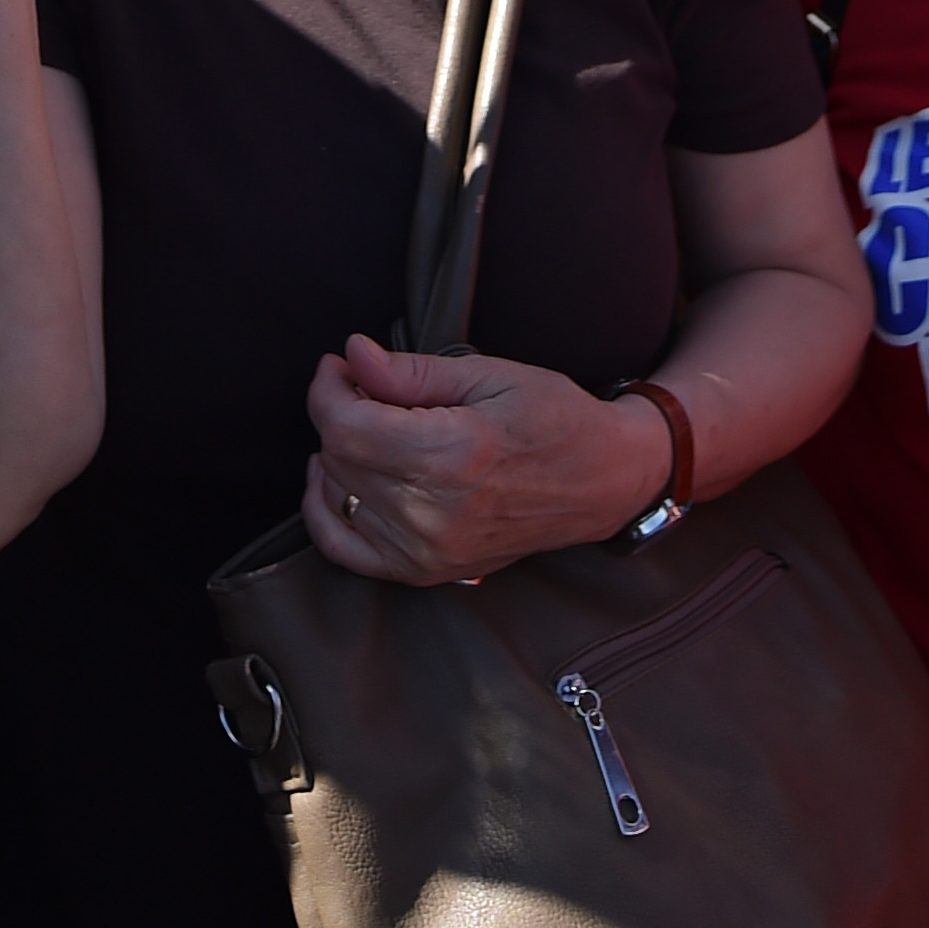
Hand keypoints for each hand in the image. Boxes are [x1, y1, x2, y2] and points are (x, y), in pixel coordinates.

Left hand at [299, 333, 663, 583]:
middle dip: (336, 413)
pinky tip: (338, 479)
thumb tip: (352, 356)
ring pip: (336, 497)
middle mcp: (436, 512)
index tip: (339, 366)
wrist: (601, 481)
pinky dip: (328, 511)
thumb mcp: (489, 375)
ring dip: (337, 455)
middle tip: (360, 385)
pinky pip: (345, 549)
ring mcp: (430, 550)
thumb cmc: (554, 419)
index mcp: (454, 455)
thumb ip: (412, 372)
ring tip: (366, 427)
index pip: (347, 428)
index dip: (328, 389)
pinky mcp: (428, 571)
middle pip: (339, 459)